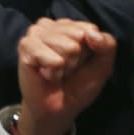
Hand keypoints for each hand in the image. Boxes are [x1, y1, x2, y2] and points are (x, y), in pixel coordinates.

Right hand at [15, 18, 115, 134]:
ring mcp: (36, 33)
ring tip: (56, 71)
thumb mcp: (102, 66)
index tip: (80, 63)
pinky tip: (46, 74)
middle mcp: (52, 25)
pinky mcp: (26, 45)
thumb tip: (92, 33)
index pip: (90, 29)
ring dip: (65, 67)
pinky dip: (54, 72)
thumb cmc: (78, 85)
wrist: (58, 109)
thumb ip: (107, 45)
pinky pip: (52, 58)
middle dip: (76, 58)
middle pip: (79, 36)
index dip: (89, 51)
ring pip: (67, 46)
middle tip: (66, 69)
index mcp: (70, 26)